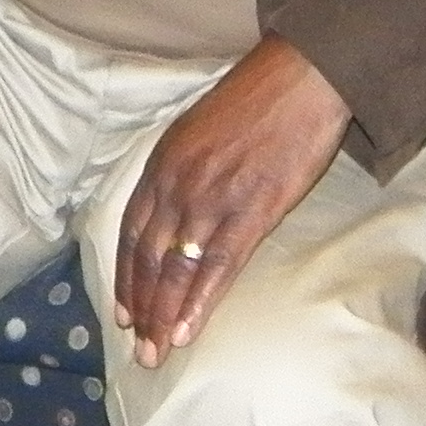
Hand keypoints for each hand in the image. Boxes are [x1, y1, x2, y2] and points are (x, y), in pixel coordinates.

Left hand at [112, 36, 349, 364]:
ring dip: (164, 315)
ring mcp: (213, 198)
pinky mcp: (252, 210)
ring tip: (158, 350)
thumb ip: (181, 166)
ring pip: (177, 269)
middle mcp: (179, 183)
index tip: (123, 312)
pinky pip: (218, 266)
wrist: (302, 74)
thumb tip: (172, 205)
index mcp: (164, 160)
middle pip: (149, 258)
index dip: (126, 277)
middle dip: (141, 307)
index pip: (132, 232)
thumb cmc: (257, 95)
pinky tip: (189, 329)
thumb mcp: (198, 123)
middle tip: (139, 347)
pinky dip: (200, 302)